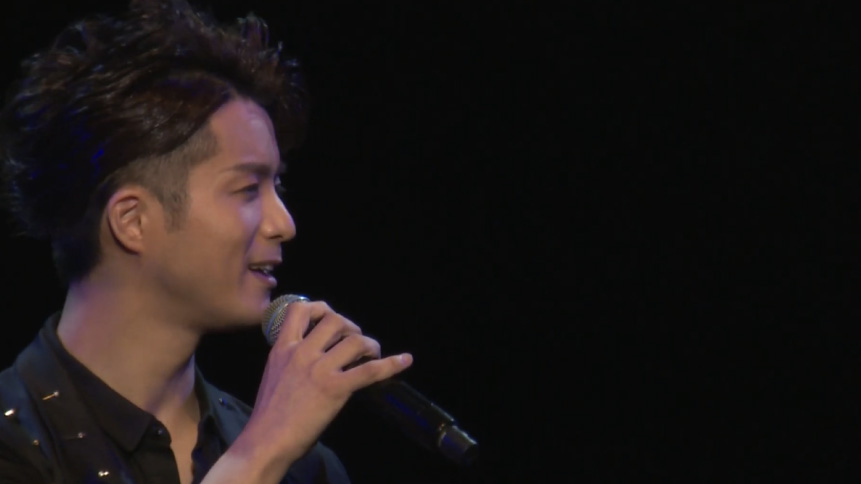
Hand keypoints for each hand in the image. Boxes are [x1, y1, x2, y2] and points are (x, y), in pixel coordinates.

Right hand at [236, 299, 412, 472]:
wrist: (267, 440)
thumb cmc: (269, 414)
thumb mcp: (275, 374)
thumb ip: (293, 359)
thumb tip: (318, 355)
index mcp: (283, 348)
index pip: (299, 309)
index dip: (320, 308)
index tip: (329, 317)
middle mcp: (302, 353)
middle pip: (334, 320)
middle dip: (351, 327)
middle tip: (356, 342)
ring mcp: (319, 369)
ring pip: (354, 340)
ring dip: (369, 344)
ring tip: (372, 355)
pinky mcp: (335, 388)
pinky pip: (369, 370)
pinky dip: (391, 364)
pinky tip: (405, 360)